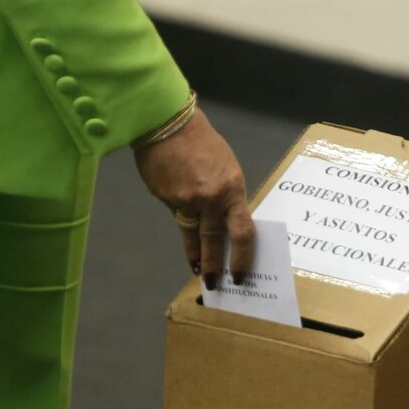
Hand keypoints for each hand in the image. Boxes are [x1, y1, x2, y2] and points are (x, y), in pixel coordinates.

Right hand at [133, 108, 254, 288]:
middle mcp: (210, 200)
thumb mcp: (225, 168)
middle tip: (214, 284)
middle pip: (213, 242)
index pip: (242, 232)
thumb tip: (222, 222)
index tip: (240, 275)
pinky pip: (175, 211)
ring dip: (195, 255)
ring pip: (191, 234)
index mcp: (232, 190)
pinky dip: (177, 209)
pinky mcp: (165, 199)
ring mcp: (185, 201)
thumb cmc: (202, 143)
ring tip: (197, 270)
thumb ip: (225, 196)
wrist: (169, 125)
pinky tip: (174, 195)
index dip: (242, 258)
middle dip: (214, 266)